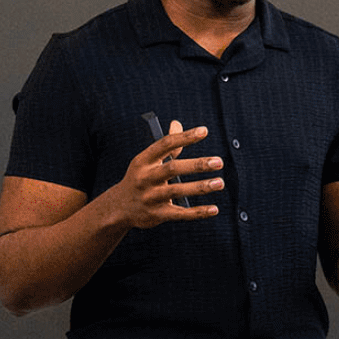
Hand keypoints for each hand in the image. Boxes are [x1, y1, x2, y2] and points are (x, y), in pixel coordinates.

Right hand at [101, 122, 223, 229]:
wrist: (119, 208)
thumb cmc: (140, 179)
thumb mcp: (146, 161)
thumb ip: (166, 146)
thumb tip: (177, 123)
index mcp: (143, 161)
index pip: (165, 144)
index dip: (185, 137)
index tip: (204, 131)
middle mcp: (145, 178)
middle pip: (173, 168)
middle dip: (197, 165)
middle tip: (218, 162)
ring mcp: (150, 197)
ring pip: (177, 191)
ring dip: (200, 187)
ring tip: (219, 183)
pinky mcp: (157, 214)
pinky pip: (180, 214)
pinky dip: (198, 212)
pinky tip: (214, 209)